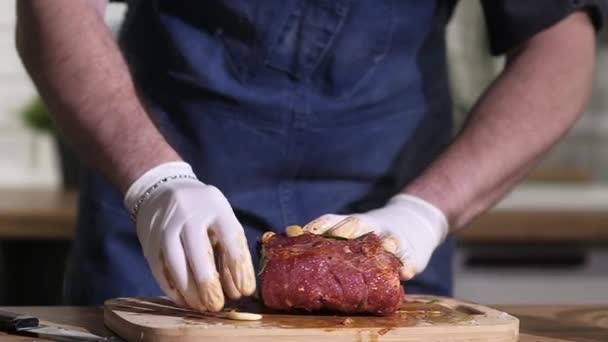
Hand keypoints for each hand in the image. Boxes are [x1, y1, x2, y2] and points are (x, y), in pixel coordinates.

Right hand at [124, 162, 255, 311]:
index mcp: (216, 207)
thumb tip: (239, 290)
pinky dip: (171, 287)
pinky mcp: (149, 238)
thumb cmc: (204, 211)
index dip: (237, 268)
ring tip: (200, 307)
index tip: (244, 292)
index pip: (230, 239)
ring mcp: (165, 224)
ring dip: (188, 290)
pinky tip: (182, 300)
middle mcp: (189, 213)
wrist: (164, 189)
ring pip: (175, 262)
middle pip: (198, 252)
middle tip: (217, 306)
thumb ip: (232, 251)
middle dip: (208, 284)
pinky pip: (158, 267)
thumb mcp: (223, 220)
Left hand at [303, 194, 447, 279]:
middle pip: (357, 224)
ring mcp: (393, 238)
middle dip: (348, 227)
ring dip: (387, 242)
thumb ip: (326, 243)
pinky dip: (408, 264)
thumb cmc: (368, 236)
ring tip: (388, 246)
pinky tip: (406, 272)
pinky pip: (410, 259)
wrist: (412, 223)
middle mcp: (370, 228)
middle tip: (341, 233)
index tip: (304, 231)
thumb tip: (285, 244)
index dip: (319, 225)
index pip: (330, 221)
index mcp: (349, 225)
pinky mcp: (413, 254)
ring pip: (388, 239)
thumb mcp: (350, 234)